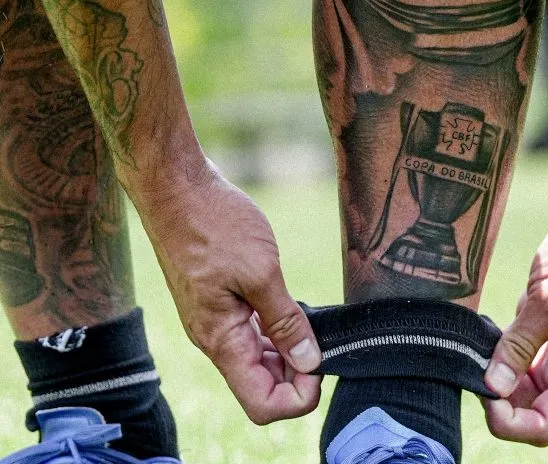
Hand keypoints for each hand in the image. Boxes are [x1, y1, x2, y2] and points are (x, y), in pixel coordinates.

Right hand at [137, 159, 321, 423]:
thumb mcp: (261, 271)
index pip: (261, 403)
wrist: (176, 188)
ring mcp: (213, 319)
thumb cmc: (214, 225)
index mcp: (221, 340)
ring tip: (313, 324)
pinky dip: (273, 330)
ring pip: (255, 358)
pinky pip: (247, 332)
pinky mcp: (215, 299)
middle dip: (296, 376)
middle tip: (325, 343)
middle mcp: (214, 339)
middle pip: (260, 386)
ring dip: (286, 352)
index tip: (322, 365)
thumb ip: (285, 320)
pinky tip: (292, 307)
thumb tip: (309, 361)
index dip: (298, 398)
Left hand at [483, 191, 547, 445]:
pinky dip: (502, 345)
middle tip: (469, 365)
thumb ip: (521, 344)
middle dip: (498, 396)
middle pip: (530, 405)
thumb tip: (493, 386)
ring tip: (474, 345)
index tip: (483, 394)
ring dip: (498, 371)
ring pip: (524, 378)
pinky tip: (485, 327)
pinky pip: (524, 348)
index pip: (545, 424)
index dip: (511, 423)